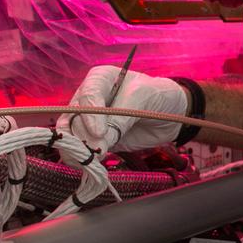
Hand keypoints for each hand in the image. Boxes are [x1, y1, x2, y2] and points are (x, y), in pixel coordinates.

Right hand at [57, 66, 187, 153]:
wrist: (171, 114)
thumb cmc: (158, 96)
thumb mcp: (144, 98)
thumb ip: (121, 117)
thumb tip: (98, 142)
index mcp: (99, 79)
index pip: (87, 94)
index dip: (89, 114)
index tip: (99, 132)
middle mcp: (88, 99)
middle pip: (73, 117)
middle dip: (82, 135)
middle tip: (97, 148)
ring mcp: (88, 121)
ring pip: (71, 135)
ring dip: (79, 149)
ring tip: (94, 158)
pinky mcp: (94, 140)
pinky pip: (81, 150)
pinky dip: (84, 158)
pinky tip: (92, 163)